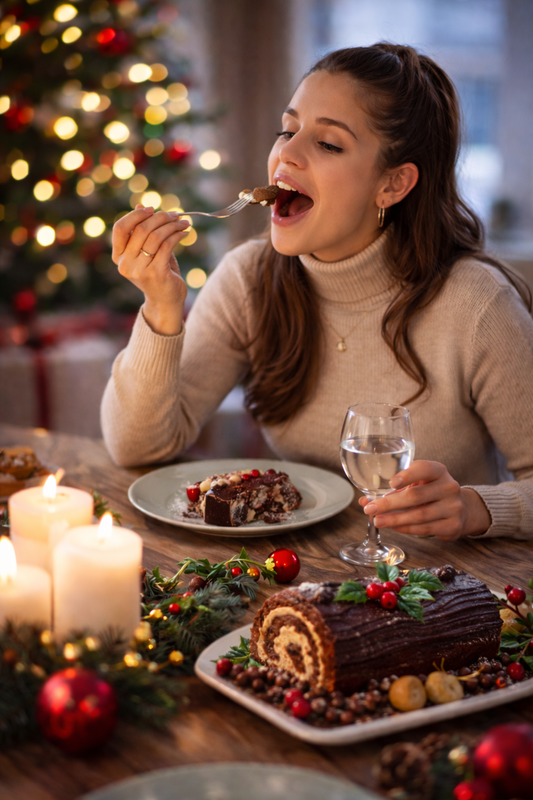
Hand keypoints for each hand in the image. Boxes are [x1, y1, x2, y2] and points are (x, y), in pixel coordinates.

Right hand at [112, 204, 190, 334]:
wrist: (165, 302)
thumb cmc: (157, 273)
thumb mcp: (147, 251)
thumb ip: (142, 231)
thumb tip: (141, 206)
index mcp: (118, 257)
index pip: (120, 228)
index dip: (135, 216)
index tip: (152, 209)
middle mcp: (125, 264)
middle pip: (140, 229)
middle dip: (160, 218)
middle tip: (175, 215)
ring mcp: (139, 270)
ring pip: (155, 236)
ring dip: (172, 225)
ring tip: (184, 223)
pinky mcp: (156, 273)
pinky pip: (167, 245)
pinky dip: (178, 235)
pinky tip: (185, 233)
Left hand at [359, 460, 490, 539]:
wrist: (462, 510)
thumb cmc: (431, 493)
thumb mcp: (418, 484)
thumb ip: (394, 490)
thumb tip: (365, 501)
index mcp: (439, 471)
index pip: (424, 468)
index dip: (407, 475)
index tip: (391, 483)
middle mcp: (449, 487)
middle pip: (416, 496)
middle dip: (390, 504)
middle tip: (371, 509)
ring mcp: (453, 507)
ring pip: (419, 515)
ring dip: (395, 519)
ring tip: (378, 521)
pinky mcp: (453, 526)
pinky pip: (425, 529)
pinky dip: (406, 528)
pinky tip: (394, 527)